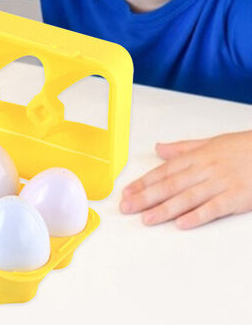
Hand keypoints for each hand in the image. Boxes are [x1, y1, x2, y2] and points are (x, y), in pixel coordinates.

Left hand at [120, 130, 251, 228]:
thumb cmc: (241, 147)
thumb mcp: (209, 143)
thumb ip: (182, 149)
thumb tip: (159, 148)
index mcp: (195, 157)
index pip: (163, 172)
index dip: (143, 183)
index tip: (127, 192)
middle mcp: (203, 170)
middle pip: (170, 185)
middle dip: (146, 197)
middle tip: (127, 207)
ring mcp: (220, 184)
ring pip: (186, 198)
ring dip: (164, 209)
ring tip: (146, 218)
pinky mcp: (236, 197)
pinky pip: (214, 208)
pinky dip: (197, 216)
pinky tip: (181, 223)